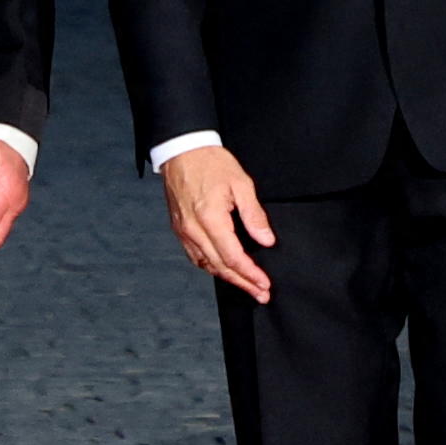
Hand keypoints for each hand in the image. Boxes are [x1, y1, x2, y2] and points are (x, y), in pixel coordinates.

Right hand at [157, 140, 276, 301]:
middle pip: (220, 267)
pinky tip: (223, 269)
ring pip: (206, 265)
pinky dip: (211, 267)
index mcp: (210, 219)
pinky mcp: (179, 229)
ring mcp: (184, 231)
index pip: (233, 257)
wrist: (182, 151)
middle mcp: (194, 230)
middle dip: (243, 283)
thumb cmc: (210, 163)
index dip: (250, 274)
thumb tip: (266, 239)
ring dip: (228, 278)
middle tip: (261, 294)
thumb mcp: (241, 183)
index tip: (265, 284)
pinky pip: (195, 256)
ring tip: (247, 286)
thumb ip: (254, 215)